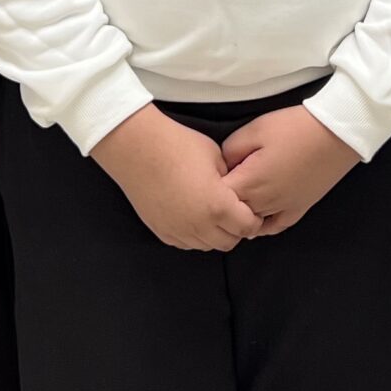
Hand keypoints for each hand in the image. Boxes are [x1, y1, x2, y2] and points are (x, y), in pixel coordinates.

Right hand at [93, 106, 265, 251]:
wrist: (137, 147)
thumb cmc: (177, 145)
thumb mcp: (216, 156)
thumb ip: (231, 180)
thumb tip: (236, 192)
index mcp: (218, 206)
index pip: (247, 227)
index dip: (253, 219)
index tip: (251, 210)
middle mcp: (199, 225)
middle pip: (229, 242)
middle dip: (236, 229)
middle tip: (234, 212)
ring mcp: (178, 230)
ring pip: (206, 245)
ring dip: (214, 234)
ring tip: (212, 213)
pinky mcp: (161, 231)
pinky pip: (186, 243)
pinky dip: (194, 235)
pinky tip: (193, 215)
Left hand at [220, 106, 360, 237]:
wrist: (335, 134)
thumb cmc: (294, 128)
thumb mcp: (255, 129)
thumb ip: (230, 150)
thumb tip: (222, 165)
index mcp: (249, 182)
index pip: (216, 196)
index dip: (208, 186)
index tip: (207, 174)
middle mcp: (263, 202)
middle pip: (231, 213)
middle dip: (222, 202)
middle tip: (219, 186)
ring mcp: (282, 209)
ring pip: (250, 223)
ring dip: (239, 214)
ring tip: (234, 201)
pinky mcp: (298, 210)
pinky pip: (274, 227)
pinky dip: (261, 226)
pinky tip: (255, 220)